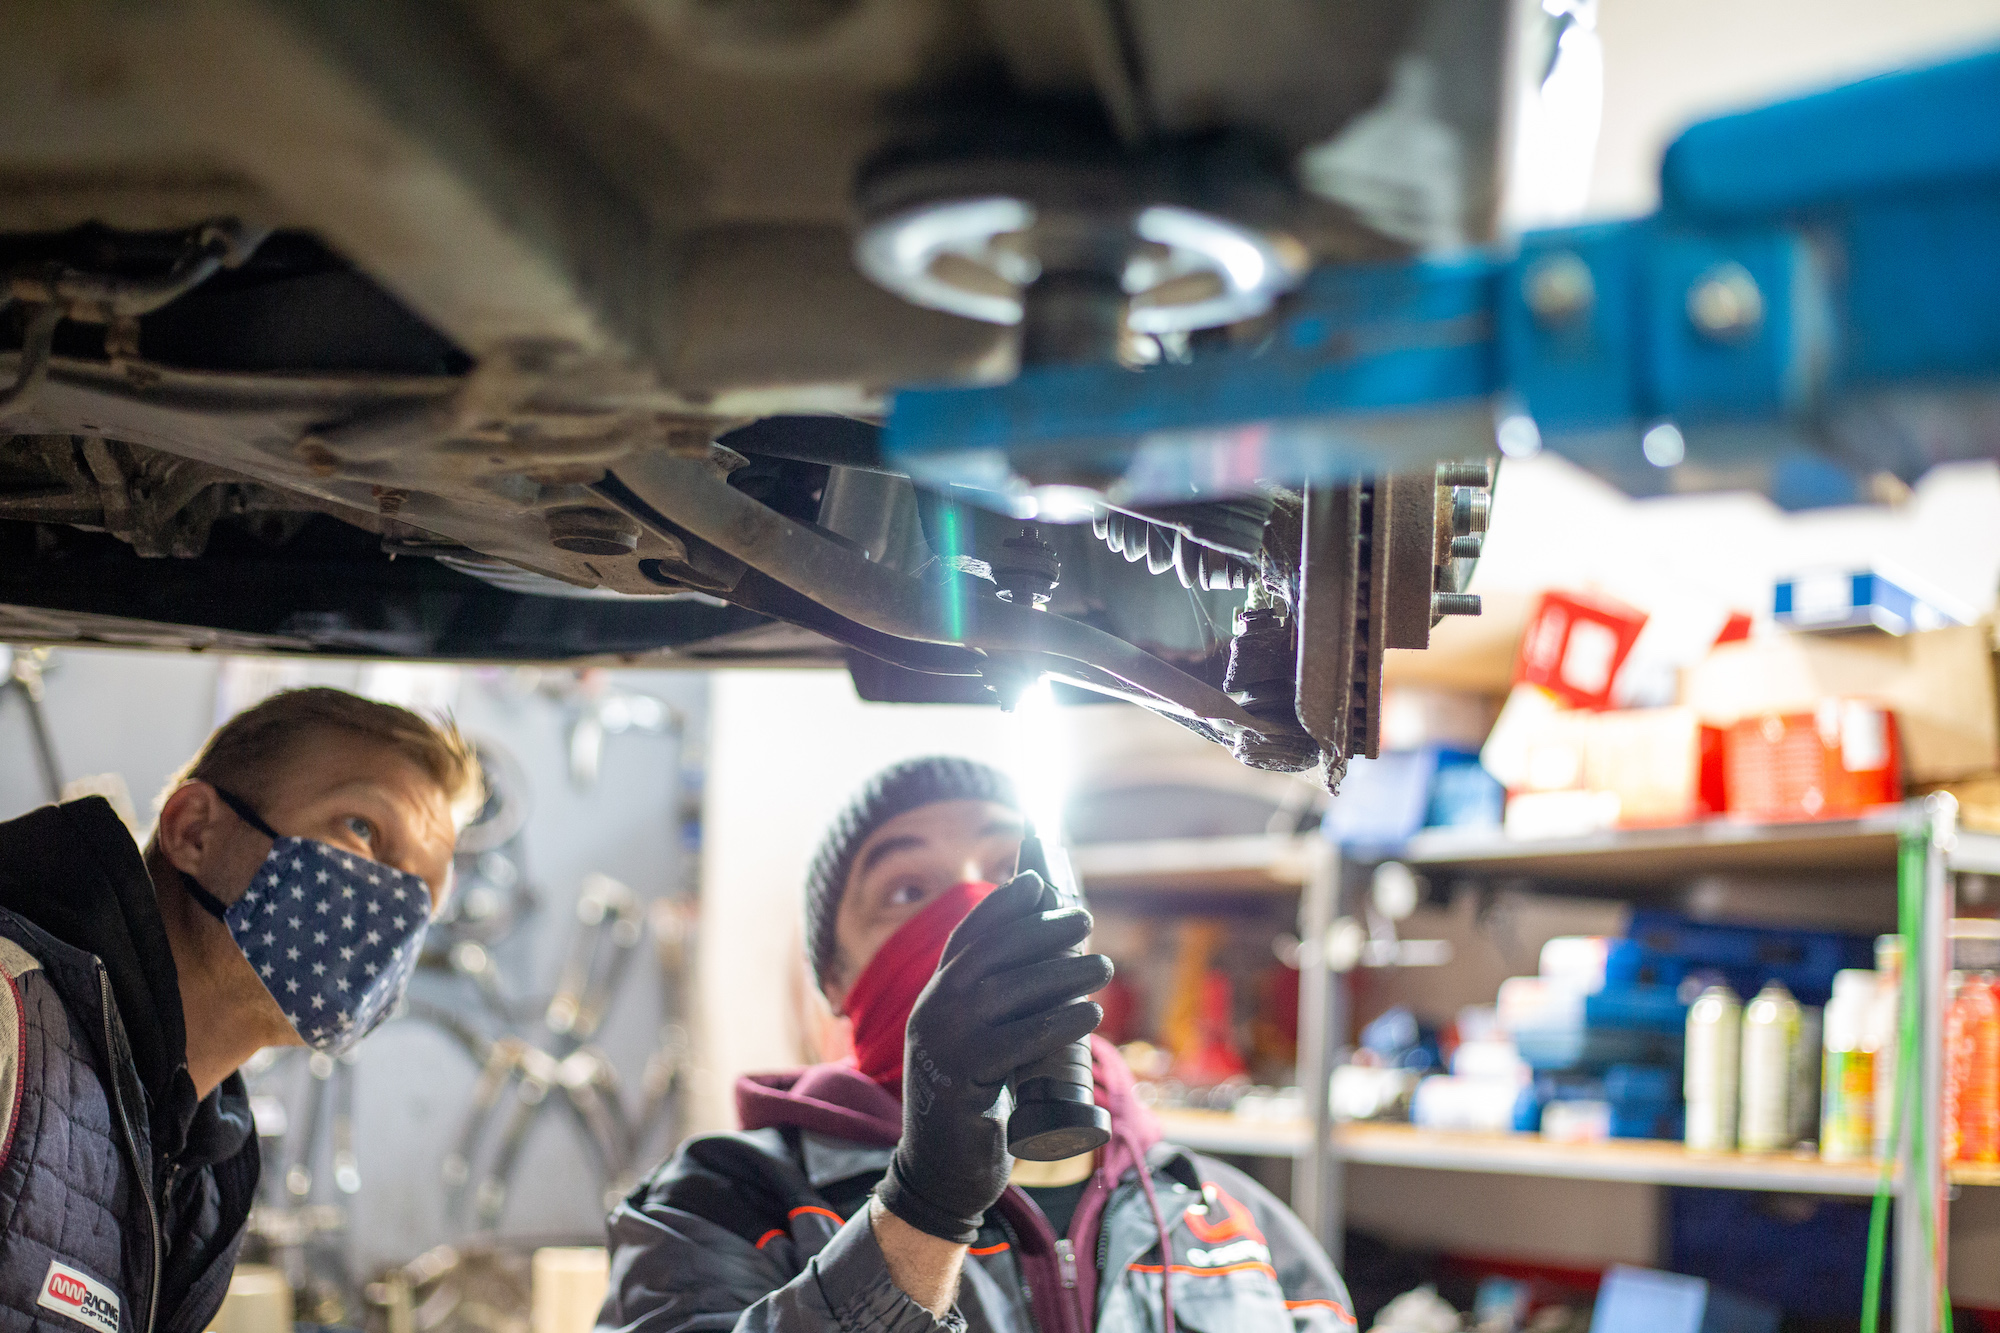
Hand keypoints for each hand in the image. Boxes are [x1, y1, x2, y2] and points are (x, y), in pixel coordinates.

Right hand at [874, 871, 1112, 1242]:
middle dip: (1041, 930)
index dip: (1002, 907)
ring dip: (1062, 972)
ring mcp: (944, 1045)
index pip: (967, 939)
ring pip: (1009, 991)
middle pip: (992, 955)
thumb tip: (1052, 957)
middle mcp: (933, 1013)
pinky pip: (1018, 1040)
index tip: (1039, 883)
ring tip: (1103, 965)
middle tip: (1085, 919)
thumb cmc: (975, 1104)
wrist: (941, 1173)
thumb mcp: (980, 1043)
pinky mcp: (963, 1080)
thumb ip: (998, 1006)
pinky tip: (1091, 1012)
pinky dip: (1058, 1021)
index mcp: (935, 999)